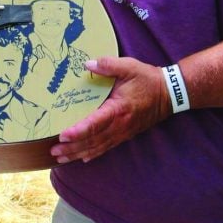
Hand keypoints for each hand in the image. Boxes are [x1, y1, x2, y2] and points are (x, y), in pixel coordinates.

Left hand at [50, 57, 169, 163]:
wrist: (169, 93)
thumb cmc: (147, 79)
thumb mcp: (129, 66)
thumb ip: (108, 65)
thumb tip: (88, 64)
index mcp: (118, 109)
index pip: (95, 123)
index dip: (79, 131)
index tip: (63, 135)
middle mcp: (119, 125)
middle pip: (93, 141)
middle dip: (72, 148)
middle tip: (54, 151)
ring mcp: (122, 132)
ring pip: (98, 147)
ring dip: (78, 153)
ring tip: (61, 158)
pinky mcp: (125, 133)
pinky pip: (107, 147)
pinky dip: (93, 153)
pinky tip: (83, 158)